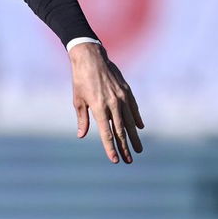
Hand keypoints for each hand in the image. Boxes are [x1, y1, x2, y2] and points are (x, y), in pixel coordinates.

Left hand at [68, 42, 143, 163]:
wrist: (91, 57)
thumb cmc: (80, 79)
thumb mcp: (78, 100)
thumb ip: (82, 119)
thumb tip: (81, 135)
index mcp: (99, 107)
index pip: (107, 133)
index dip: (111, 148)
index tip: (115, 160)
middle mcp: (113, 104)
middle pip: (120, 131)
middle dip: (124, 147)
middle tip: (129, 161)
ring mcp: (122, 97)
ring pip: (130, 122)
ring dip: (134, 137)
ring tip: (138, 150)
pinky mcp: (127, 91)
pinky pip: (133, 108)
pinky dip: (137, 119)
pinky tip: (139, 128)